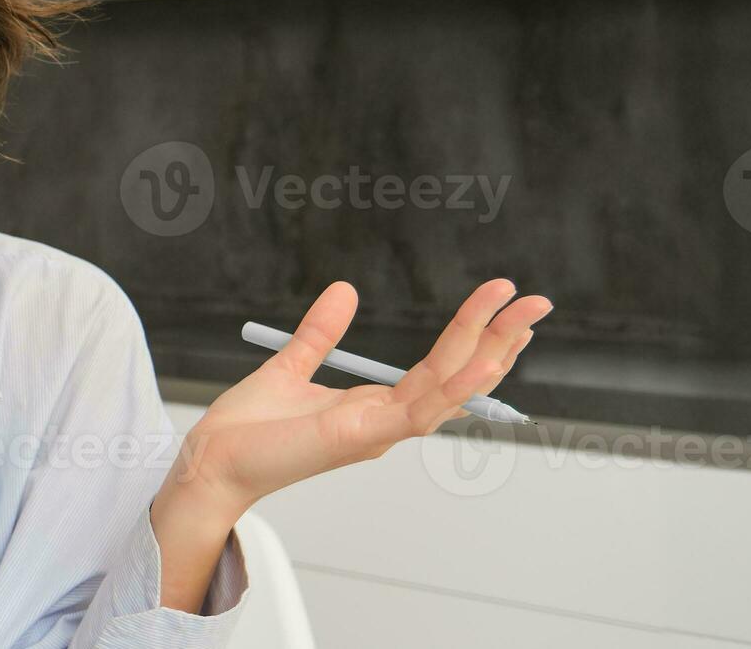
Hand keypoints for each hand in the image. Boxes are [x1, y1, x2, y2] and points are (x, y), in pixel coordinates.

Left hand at [148, 279, 548, 607]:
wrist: (212, 461)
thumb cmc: (247, 430)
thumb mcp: (290, 366)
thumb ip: (321, 332)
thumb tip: (345, 289)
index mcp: (375, 406)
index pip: (440, 365)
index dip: (473, 332)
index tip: (501, 298)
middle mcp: (386, 422)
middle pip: (458, 375)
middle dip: (501, 339)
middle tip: (538, 302)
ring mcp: (378, 431)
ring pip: (449, 390)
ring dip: (489, 354)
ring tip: (523, 320)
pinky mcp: (361, 436)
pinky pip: (419, 410)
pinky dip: (453, 386)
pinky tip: (482, 361)